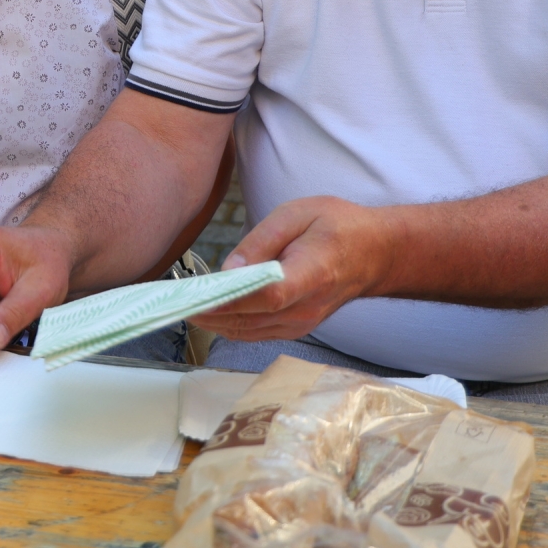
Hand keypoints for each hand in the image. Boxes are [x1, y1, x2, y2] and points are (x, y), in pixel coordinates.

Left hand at [190, 197, 390, 340]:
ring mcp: (303, 323)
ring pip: (248, 332)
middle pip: (250, 319)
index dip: (230, 299)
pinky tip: (211, 310)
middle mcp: (307, 307)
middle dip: (208, 313)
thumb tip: (227, 270)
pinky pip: (256, 332)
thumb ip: (260, 241)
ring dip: (214, 322)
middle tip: (173, 300)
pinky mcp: (297, 328)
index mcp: (311, 273)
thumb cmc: (337, 227)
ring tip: (184, 304)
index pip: (268, 295)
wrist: (374, 253)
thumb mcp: (297, 215)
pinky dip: (230, 324)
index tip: (198, 296)